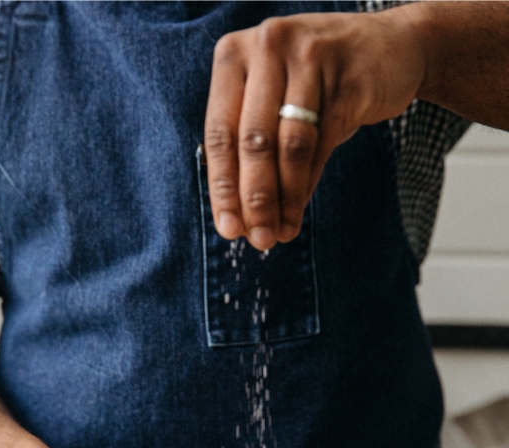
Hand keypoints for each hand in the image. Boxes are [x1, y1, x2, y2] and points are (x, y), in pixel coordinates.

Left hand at [205, 10, 425, 249]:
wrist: (389, 48)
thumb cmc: (316, 83)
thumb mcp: (272, 99)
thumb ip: (249, 148)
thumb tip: (238, 219)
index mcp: (233, 54)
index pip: (219, 132)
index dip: (222, 186)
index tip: (228, 229)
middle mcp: (267, 47)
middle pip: (252, 141)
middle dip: (253, 199)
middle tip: (258, 239)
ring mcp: (309, 57)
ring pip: (289, 146)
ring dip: (283, 199)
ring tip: (280, 234)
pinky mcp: (347, 78)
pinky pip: (322, 143)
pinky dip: (307, 184)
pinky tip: (299, 210)